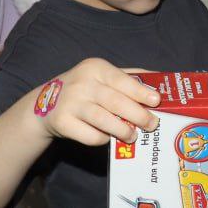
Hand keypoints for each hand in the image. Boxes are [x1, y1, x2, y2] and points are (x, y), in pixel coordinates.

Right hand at [34, 59, 160, 145]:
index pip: (122, 80)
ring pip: (103, 120)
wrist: (44, 103)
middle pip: (116, 102)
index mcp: (96, 68)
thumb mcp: (103, 75)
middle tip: (152, 124)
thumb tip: (162, 81)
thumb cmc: (86, 89)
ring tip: (133, 135)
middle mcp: (82, 83)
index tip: (156, 101)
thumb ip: (130, 78)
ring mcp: (70, 103)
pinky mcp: (62, 122)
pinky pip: (90, 135)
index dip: (141, 92)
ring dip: (123, 130)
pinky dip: (103, 139)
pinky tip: (108, 137)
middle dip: (139, 115)